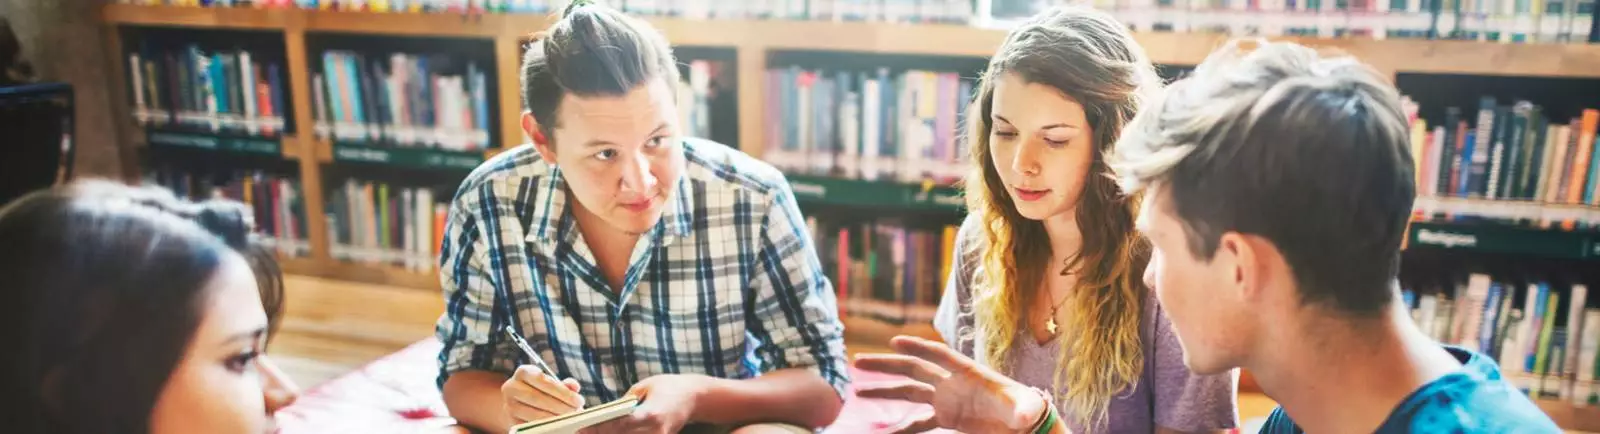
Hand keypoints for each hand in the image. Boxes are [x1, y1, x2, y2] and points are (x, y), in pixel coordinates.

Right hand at [501, 364, 586, 424]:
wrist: (523, 406)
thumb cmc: (543, 392)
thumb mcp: (554, 385)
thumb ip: (565, 385)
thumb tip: (574, 386)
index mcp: (523, 372)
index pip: (541, 379)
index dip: (561, 391)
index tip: (579, 400)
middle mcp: (511, 387)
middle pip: (537, 397)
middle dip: (561, 406)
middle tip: (577, 412)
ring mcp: (509, 406)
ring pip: (534, 414)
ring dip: (555, 418)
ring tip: (570, 420)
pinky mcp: (510, 422)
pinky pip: (530, 426)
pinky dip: (546, 427)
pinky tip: (558, 426)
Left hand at [581, 374, 709, 433]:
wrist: (696, 398)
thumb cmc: (669, 387)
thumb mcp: (644, 387)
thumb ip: (625, 402)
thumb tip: (606, 413)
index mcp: (651, 414)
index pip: (620, 425)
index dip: (599, 428)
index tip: (582, 428)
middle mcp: (655, 431)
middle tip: (581, 432)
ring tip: (594, 432)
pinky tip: (611, 432)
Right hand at [853, 336, 1052, 433]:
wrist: (1023, 425)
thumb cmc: (1026, 411)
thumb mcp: (1025, 409)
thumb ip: (1023, 410)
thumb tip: (1024, 416)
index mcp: (968, 373)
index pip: (938, 355)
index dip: (917, 347)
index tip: (894, 342)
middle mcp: (952, 382)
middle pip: (914, 369)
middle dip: (886, 365)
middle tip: (858, 361)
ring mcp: (947, 399)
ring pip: (909, 392)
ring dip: (884, 391)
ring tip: (858, 391)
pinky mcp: (947, 416)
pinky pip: (918, 421)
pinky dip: (901, 427)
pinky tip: (883, 431)